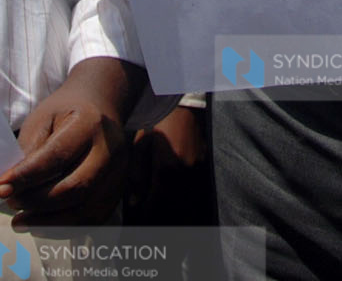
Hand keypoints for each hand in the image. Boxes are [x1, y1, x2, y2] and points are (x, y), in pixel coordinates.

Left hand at [0, 63, 134, 226]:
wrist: (99, 108)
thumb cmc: (64, 114)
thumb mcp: (42, 120)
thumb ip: (31, 152)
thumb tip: (12, 187)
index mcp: (90, 123)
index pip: (57, 156)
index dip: (27, 176)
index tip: (1, 188)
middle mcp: (111, 149)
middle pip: (75, 187)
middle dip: (37, 202)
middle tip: (11, 203)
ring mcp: (119, 173)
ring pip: (86, 210)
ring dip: (48, 222)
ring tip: (19, 221)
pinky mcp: (118, 191)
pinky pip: (92, 220)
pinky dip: (64, 227)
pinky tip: (41, 224)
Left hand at [124, 103, 208, 221]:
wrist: (186, 108)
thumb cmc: (160, 125)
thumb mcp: (141, 145)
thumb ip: (137, 175)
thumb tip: (135, 202)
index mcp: (167, 169)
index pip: (156, 205)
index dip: (146, 220)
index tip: (136, 229)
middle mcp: (186, 176)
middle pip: (173, 211)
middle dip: (159, 223)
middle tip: (147, 232)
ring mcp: (198, 175)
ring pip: (187, 207)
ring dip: (174, 219)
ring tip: (160, 226)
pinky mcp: (205, 172)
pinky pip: (196, 197)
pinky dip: (187, 209)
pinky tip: (177, 214)